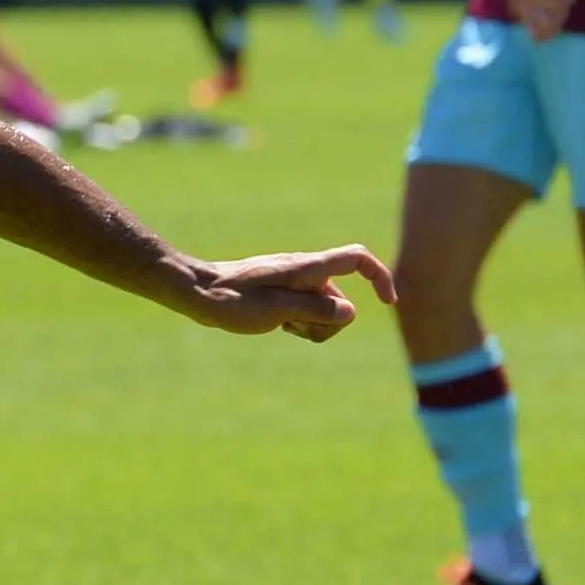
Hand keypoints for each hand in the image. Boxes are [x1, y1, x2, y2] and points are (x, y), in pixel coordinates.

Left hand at [175, 245, 395, 341]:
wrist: (197, 291)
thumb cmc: (231, 301)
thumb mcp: (275, 310)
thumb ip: (314, 309)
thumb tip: (351, 312)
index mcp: (306, 268)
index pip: (356, 259)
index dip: (379, 277)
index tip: (387, 303)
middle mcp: (305, 270)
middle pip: (342, 299)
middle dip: (327, 321)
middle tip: (290, 325)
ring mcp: (296, 281)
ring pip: (324, 310)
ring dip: (310, 324)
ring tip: (277, 323)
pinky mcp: (286, 292)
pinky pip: (307, 312)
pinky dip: (298, 322)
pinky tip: (273, 323)